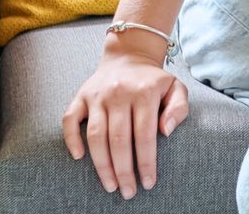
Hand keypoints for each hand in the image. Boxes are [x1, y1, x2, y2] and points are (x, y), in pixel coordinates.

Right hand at [62, 47, 190, 198]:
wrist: (128, 56)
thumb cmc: (153, 81)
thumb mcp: (176, 88)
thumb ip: (179, 108)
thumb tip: (166, 131)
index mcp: (144, 92)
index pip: (145, 134)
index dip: (146, 162)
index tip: (147, 183)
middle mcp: (119, 93)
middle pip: (118, 139)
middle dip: (123, 170)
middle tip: (127, 192)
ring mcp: (97, 95)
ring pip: (95, 135)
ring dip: (101, 164)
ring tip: (110, 185)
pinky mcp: (80, 96)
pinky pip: (69, 119)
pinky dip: (71, 139)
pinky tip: (79, 158)